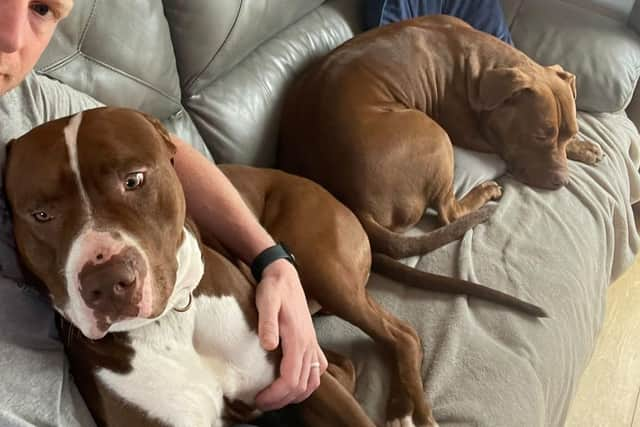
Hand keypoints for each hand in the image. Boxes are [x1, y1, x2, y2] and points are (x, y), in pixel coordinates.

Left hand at [254, 259, 327, 409]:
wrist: (284, 275)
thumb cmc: (273, 288)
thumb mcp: (266, 300)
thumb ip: (267, 322)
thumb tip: (268, 346)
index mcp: (298, 339)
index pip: (291, 379)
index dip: (275, 395)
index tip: (258, 399)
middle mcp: (309, 345)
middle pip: (301, 385)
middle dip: (282, 400)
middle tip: (261, 403)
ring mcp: (313, 344)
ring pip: (313, 381)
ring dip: (296, 395)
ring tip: (276, 399)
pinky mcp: (312, 342)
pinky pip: (318, 371)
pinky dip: (308, 384)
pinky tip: (295, 385)